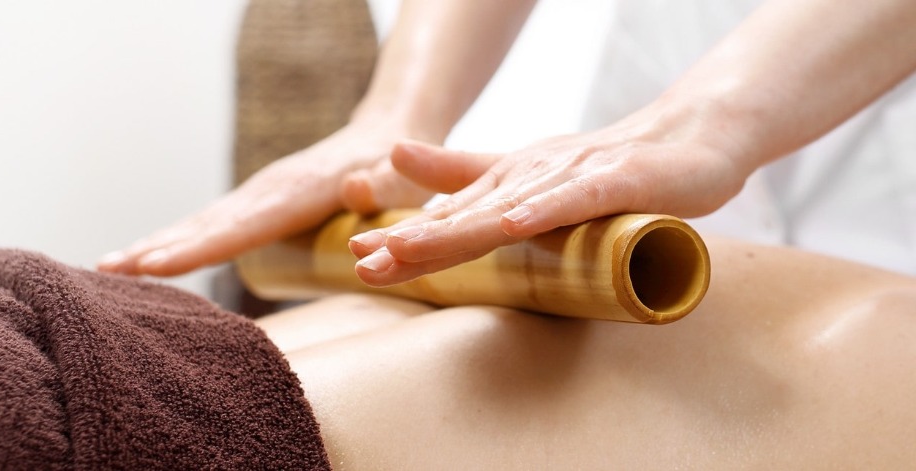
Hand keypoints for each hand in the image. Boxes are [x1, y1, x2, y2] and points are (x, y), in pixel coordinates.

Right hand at [98, 121, 433, 275]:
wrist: (385, 137)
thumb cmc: (396, 170)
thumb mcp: (400, 178)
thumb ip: (383, 185)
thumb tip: (356, 187)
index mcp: (295, 192)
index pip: (240, 226)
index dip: (198, 248)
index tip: (154, 264)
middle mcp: (267, 191)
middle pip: (205, 224)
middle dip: (157, 248)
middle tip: (108, 273)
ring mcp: (258, 194)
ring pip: (199, 222)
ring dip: (154, 243)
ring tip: (108, 268)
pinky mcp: (257, 201)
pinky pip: (210, 224)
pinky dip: (174, 240)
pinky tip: (146, 258)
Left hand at [347, 107, 750, 286]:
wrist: (687, 138)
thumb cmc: (605, 166)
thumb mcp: (527, 173)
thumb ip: (464, 171)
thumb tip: (397, 156)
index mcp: (508, 182)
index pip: (449, 218)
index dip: (405, 237)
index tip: (356, 256)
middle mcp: (529, 176)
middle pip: (464, 215)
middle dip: (413, 240)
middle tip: (364, 261)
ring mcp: (570, 176)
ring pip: (506, 207)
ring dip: (457, 228)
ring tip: (409, 247)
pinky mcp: (616, 179)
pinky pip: (576, 197)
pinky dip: (544, 208)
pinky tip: (514, 222)